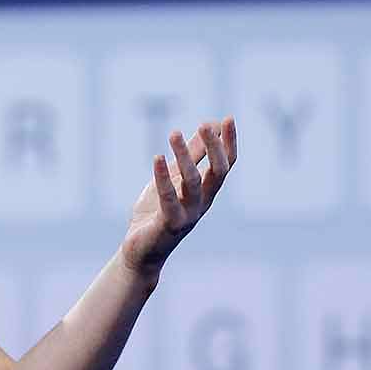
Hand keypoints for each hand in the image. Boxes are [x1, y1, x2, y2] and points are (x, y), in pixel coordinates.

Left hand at [118, 117, 237, 283]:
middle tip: (205, 125)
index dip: (229, 143)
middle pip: (217, 173)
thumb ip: (193, 154)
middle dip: (214, 148)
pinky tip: (157, 157)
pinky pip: (169, 199)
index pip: (226, 165)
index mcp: (206, 192)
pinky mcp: (168, 224)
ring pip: (193, 182)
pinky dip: (163, 177)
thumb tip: (210, 125)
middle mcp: (202, 203)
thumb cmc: (159, 212)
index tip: (229, 118)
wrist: (141, 251)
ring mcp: (187, 215)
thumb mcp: (176, 177)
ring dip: (184, 156)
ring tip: (174, 133)